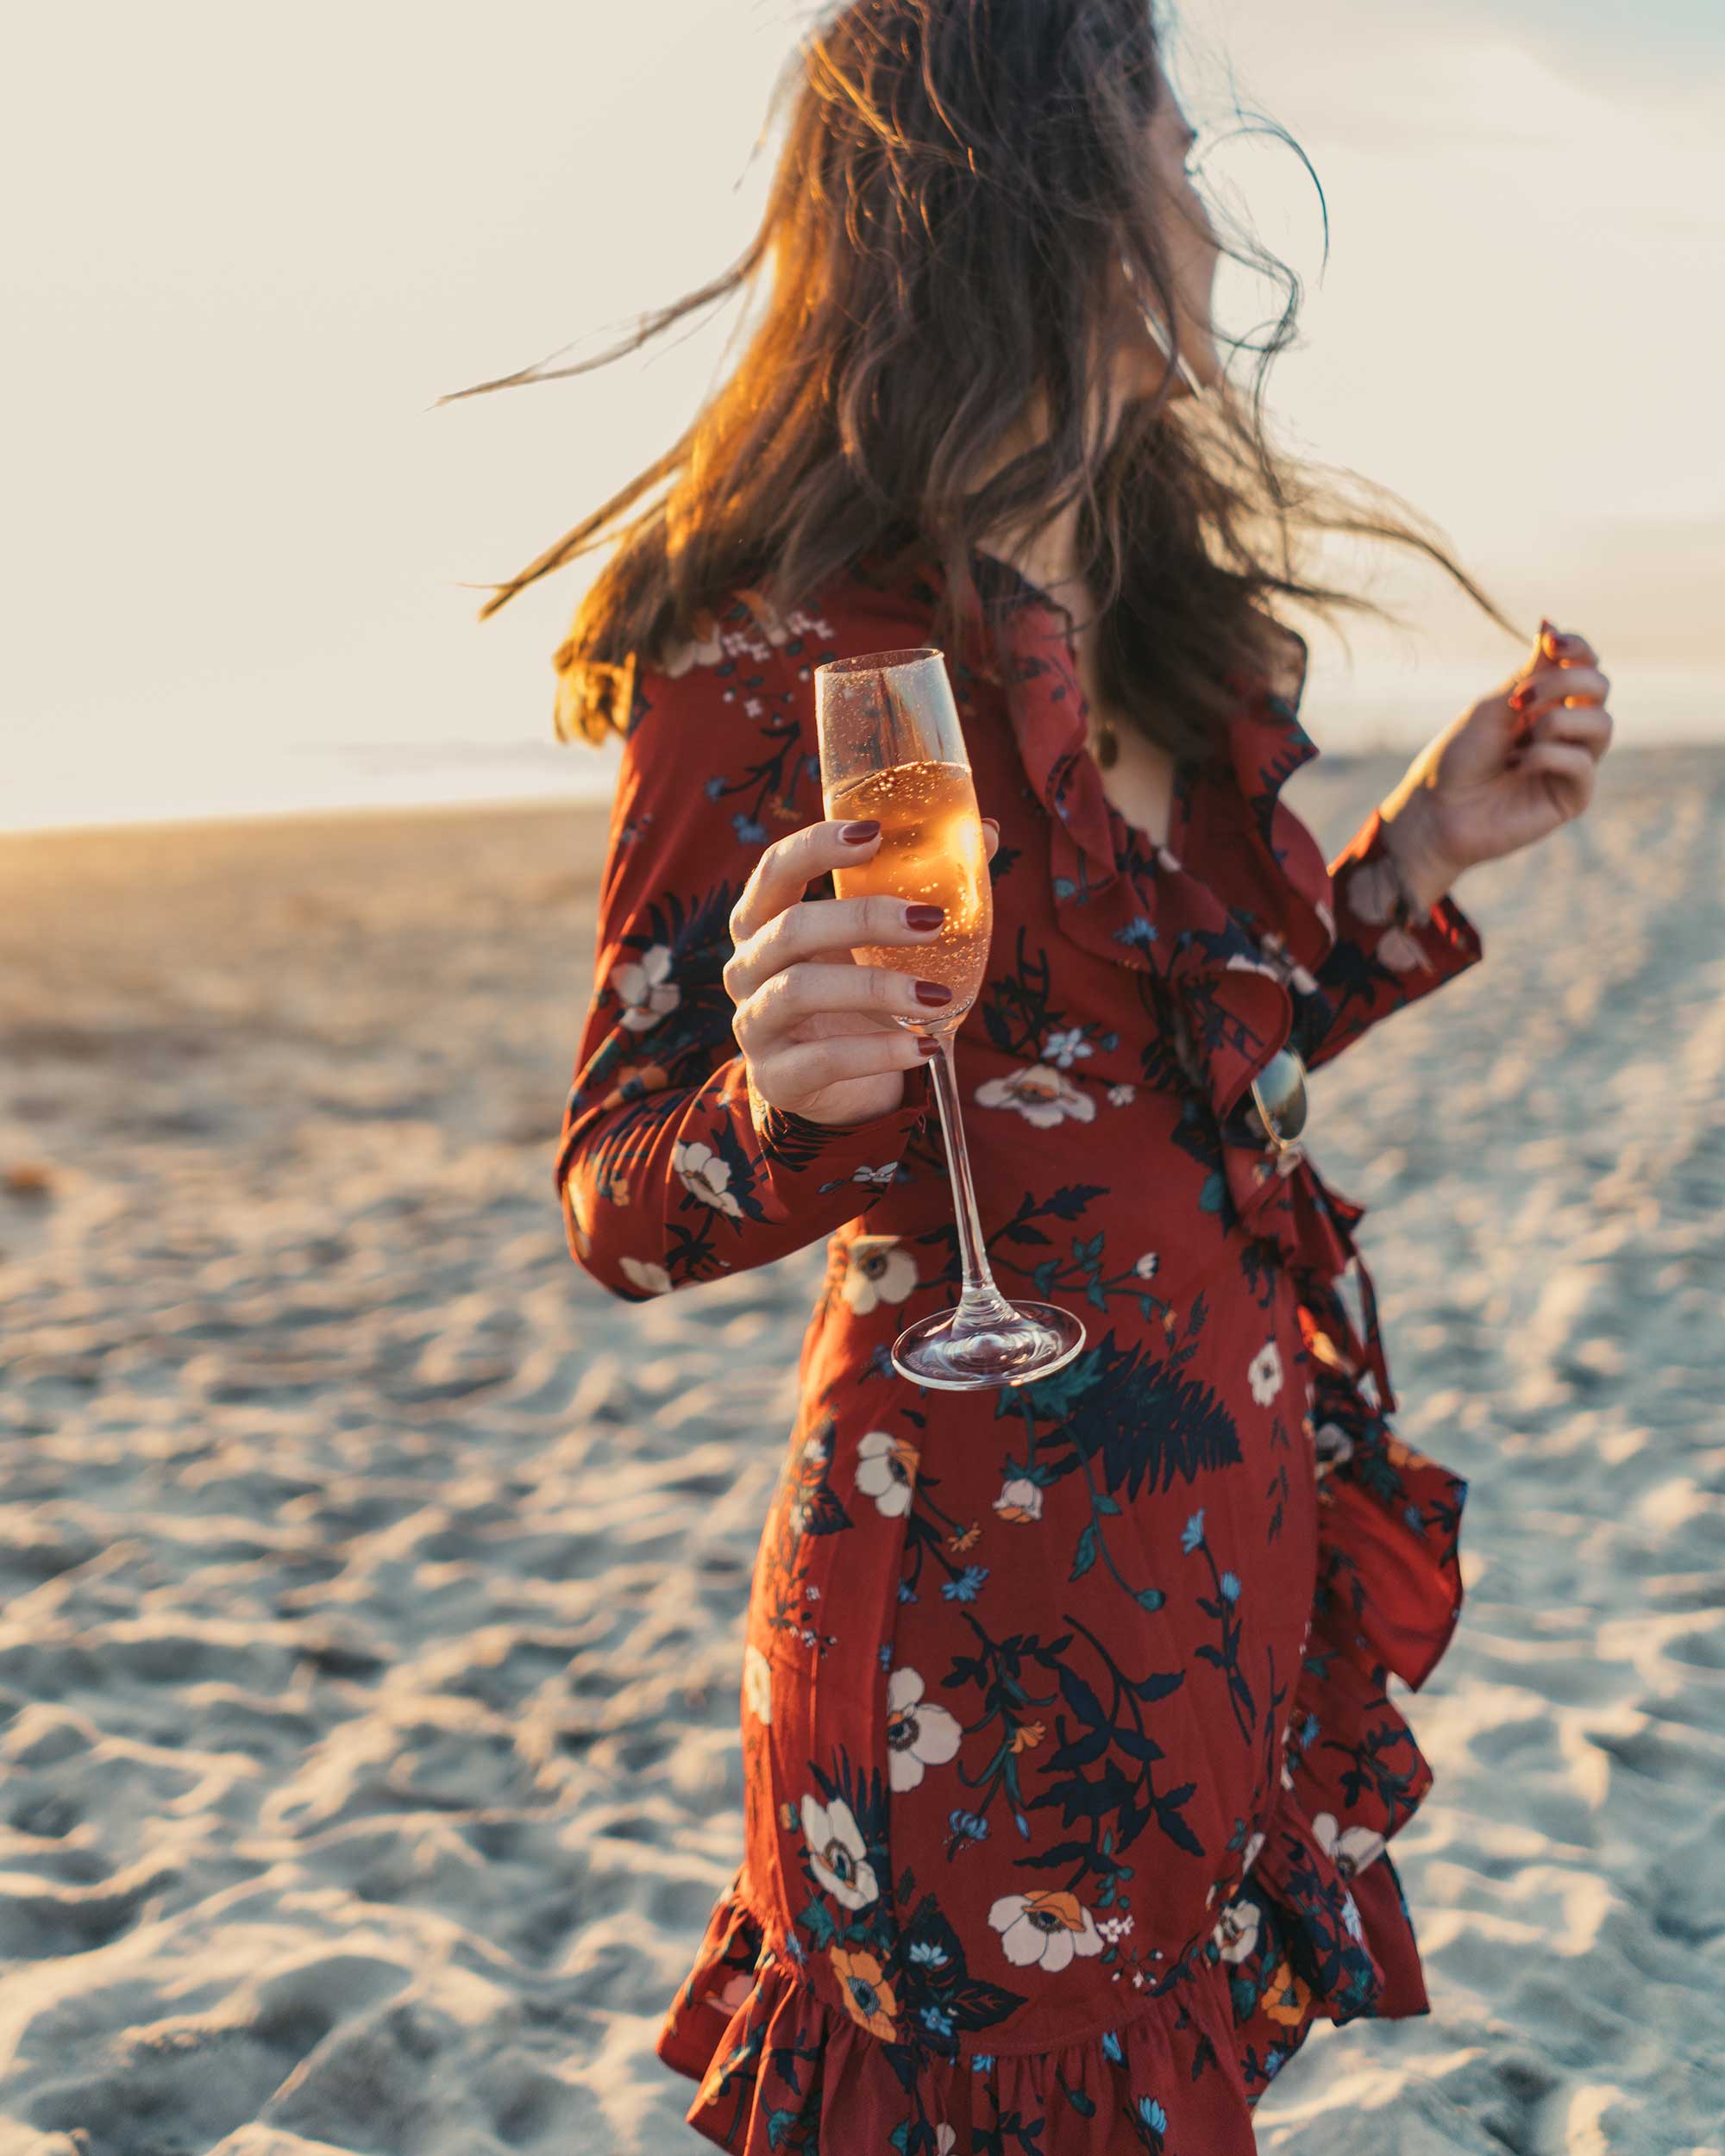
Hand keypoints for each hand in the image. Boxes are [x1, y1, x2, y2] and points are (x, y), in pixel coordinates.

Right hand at [725, 813, 1001, 1127]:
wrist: (836, 1090)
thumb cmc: (855, 999)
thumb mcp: (876, 944)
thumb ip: (918, 890)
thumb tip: (988, 836)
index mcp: (765, 923)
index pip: (774, 871)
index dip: (814, 847)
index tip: (875, 834)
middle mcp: (747, 968)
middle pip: (791, 928)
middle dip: (863, 919)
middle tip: (932, 921)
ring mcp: (754, 1024)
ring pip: (799, 991)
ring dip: (876, 988)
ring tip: (938, 996)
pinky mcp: (776, 1077)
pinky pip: (823, 1060)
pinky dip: (878, 1052)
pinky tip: (924, 1046)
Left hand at [1376, 621, 1613, 909]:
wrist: (1436, 812)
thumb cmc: (1457, 759)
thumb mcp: (1493, 707)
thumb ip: (1529, 672)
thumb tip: (1550, 623)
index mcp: (1547, 703)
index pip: (1584, 664)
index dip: (1577, 648)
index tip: (1551, 642)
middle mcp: (1566, 729)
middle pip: (1600, 686)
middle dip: (1565, 681)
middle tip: (1519, 699)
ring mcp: (1572, 763)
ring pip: (1603, 725)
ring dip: (1559, 720)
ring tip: (1522, 736)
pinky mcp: (1572, 796)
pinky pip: (1583, 764)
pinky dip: (1550, 755)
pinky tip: (1519, 764)